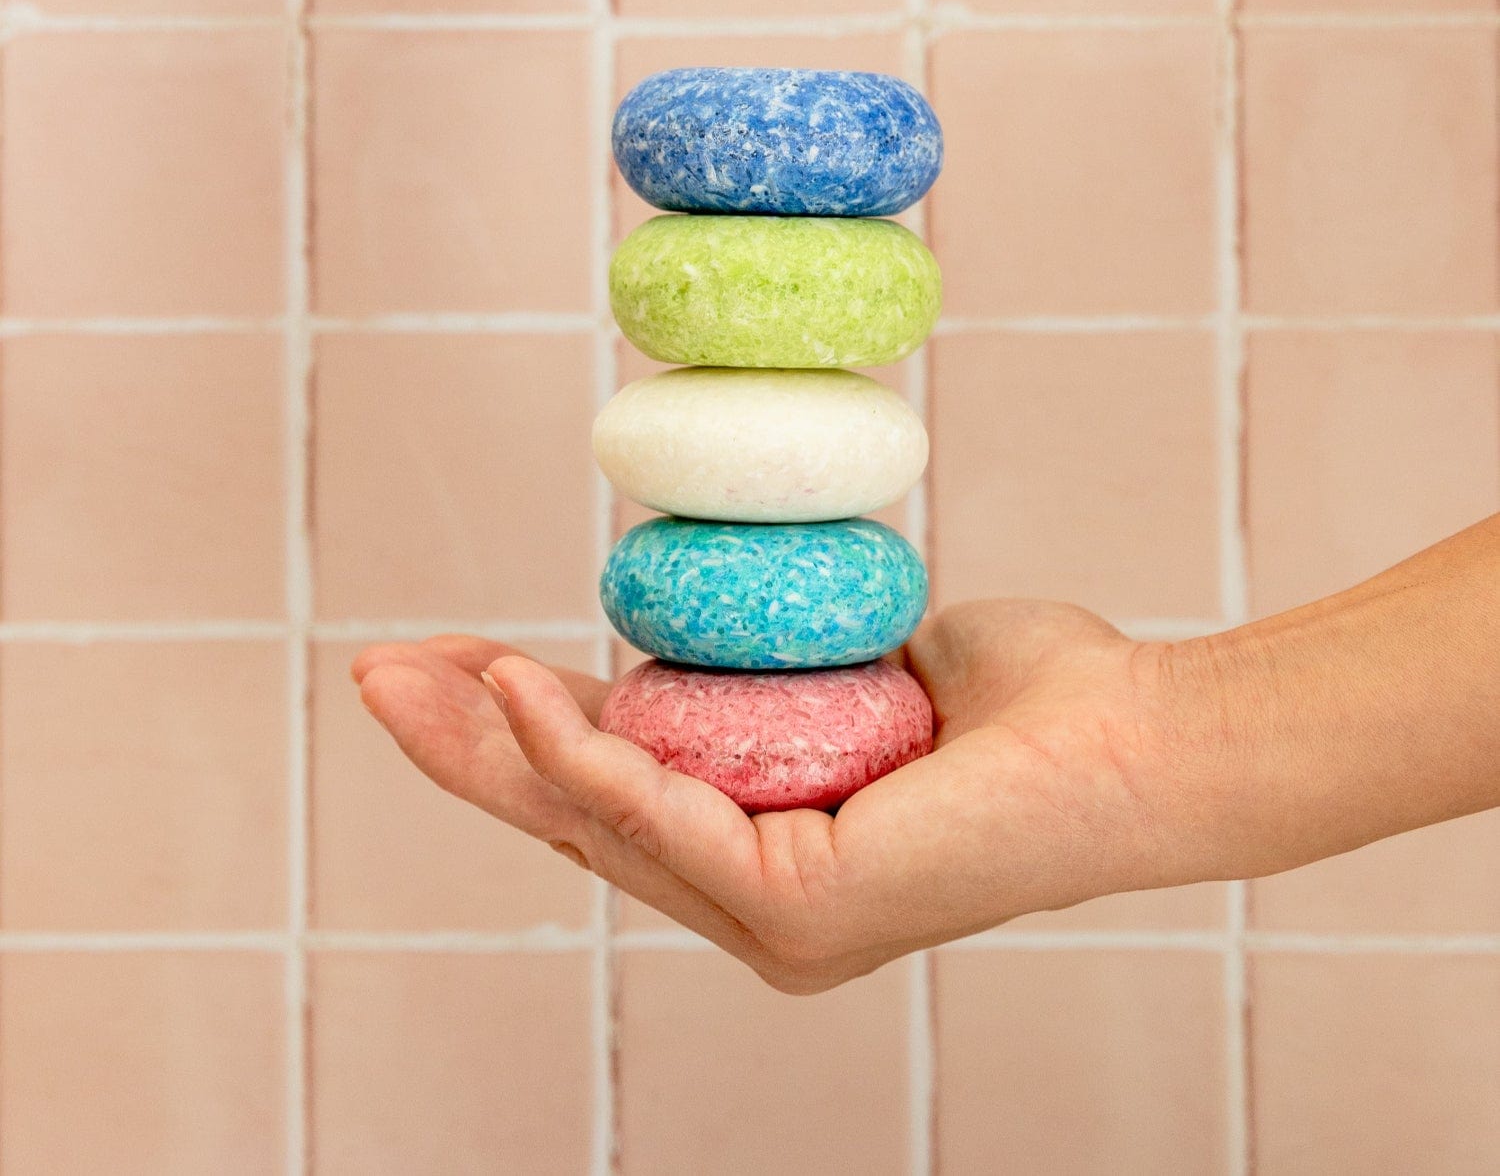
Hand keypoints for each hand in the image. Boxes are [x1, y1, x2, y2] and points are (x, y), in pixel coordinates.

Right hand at [352, 601, 1215, 992]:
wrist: (1134, 738)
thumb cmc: (1024, 701)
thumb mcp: (854, 670)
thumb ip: (775, 668)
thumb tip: (711, 616)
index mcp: (769, 853)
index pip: (616, 794)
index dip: (520, 731)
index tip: (455, 659)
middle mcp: (759, 906)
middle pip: (578, 821)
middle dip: (466, 749)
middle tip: (376, 675)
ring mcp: (776, 920)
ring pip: (598, 823)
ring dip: (494, 745)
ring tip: (413, 673)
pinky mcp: (802, 908)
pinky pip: (661, 814)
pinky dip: (580, 747)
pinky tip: (514, 685)